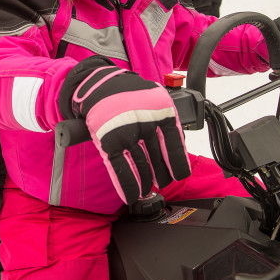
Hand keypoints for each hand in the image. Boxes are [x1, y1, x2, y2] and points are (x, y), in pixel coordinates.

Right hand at [63, 57, 190, 203]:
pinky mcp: (109, 141)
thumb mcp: (155, 101)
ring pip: (141, 168)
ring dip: (145, 184)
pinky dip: (127, 186)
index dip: (178, 165)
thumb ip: (165, 124)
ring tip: (146, 189)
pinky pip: (121, 169)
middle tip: (160, 181)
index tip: (178, 175)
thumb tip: (175, 153)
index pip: (176, 146)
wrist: (100, 84)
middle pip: (158, 161)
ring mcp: (127, 133)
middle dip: (161, 176)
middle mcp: (146, 123)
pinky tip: (131, 195)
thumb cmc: (130, 95)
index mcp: (163, 112)